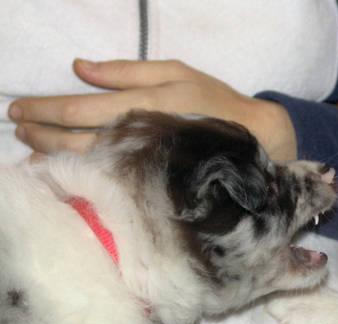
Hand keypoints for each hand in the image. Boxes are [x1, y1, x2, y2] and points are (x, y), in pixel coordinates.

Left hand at [8, 59, 295, 160]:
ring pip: (88, 163)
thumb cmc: (216, 103)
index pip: (79, 109)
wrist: (256, 142)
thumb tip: (79, 68)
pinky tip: (65, 173)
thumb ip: (126, 71)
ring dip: (53, 155)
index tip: (18, 109)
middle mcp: (139, 137)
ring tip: (31, 150)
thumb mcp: (175, 73)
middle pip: (76, 139)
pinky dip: (80, 176)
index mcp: (142, 104)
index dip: (44, 110)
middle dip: (40, 133)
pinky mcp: (154, 184)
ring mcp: (146, 165)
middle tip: (18, 128)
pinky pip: (109, 181)